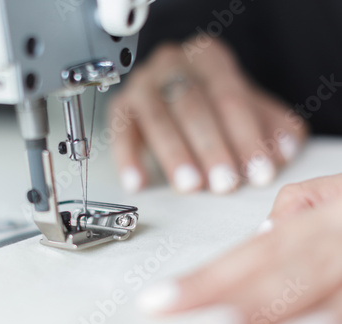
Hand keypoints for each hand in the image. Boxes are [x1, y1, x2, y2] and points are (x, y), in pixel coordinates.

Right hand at [109, 37, 307, 194]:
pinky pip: (121, 133)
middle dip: (211, 147)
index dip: (247, 136)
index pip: (229, 95)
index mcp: (208, 57)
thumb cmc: (212, 104)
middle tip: (225, 183)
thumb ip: (271, 128)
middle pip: (192, 104)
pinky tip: (137, 183)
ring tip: (190, 185)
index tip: (259, 172)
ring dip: (174, 154)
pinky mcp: (121, 108)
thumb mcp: (249, 111)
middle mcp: (171, 64)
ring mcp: (143, 85)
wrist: (172, 92)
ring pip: (157, 118)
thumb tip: (282, 153)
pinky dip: (127, 158)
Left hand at [138, 174, 341, 323]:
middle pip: (273, 272)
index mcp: (317, 222)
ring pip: (316, 287)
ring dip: (273, 314)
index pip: (247, 255)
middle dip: (227, 300)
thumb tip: (261, 236)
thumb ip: (298, 208)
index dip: (203, 279)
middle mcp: (336, 239)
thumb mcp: (339, 193)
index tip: (158, 302)